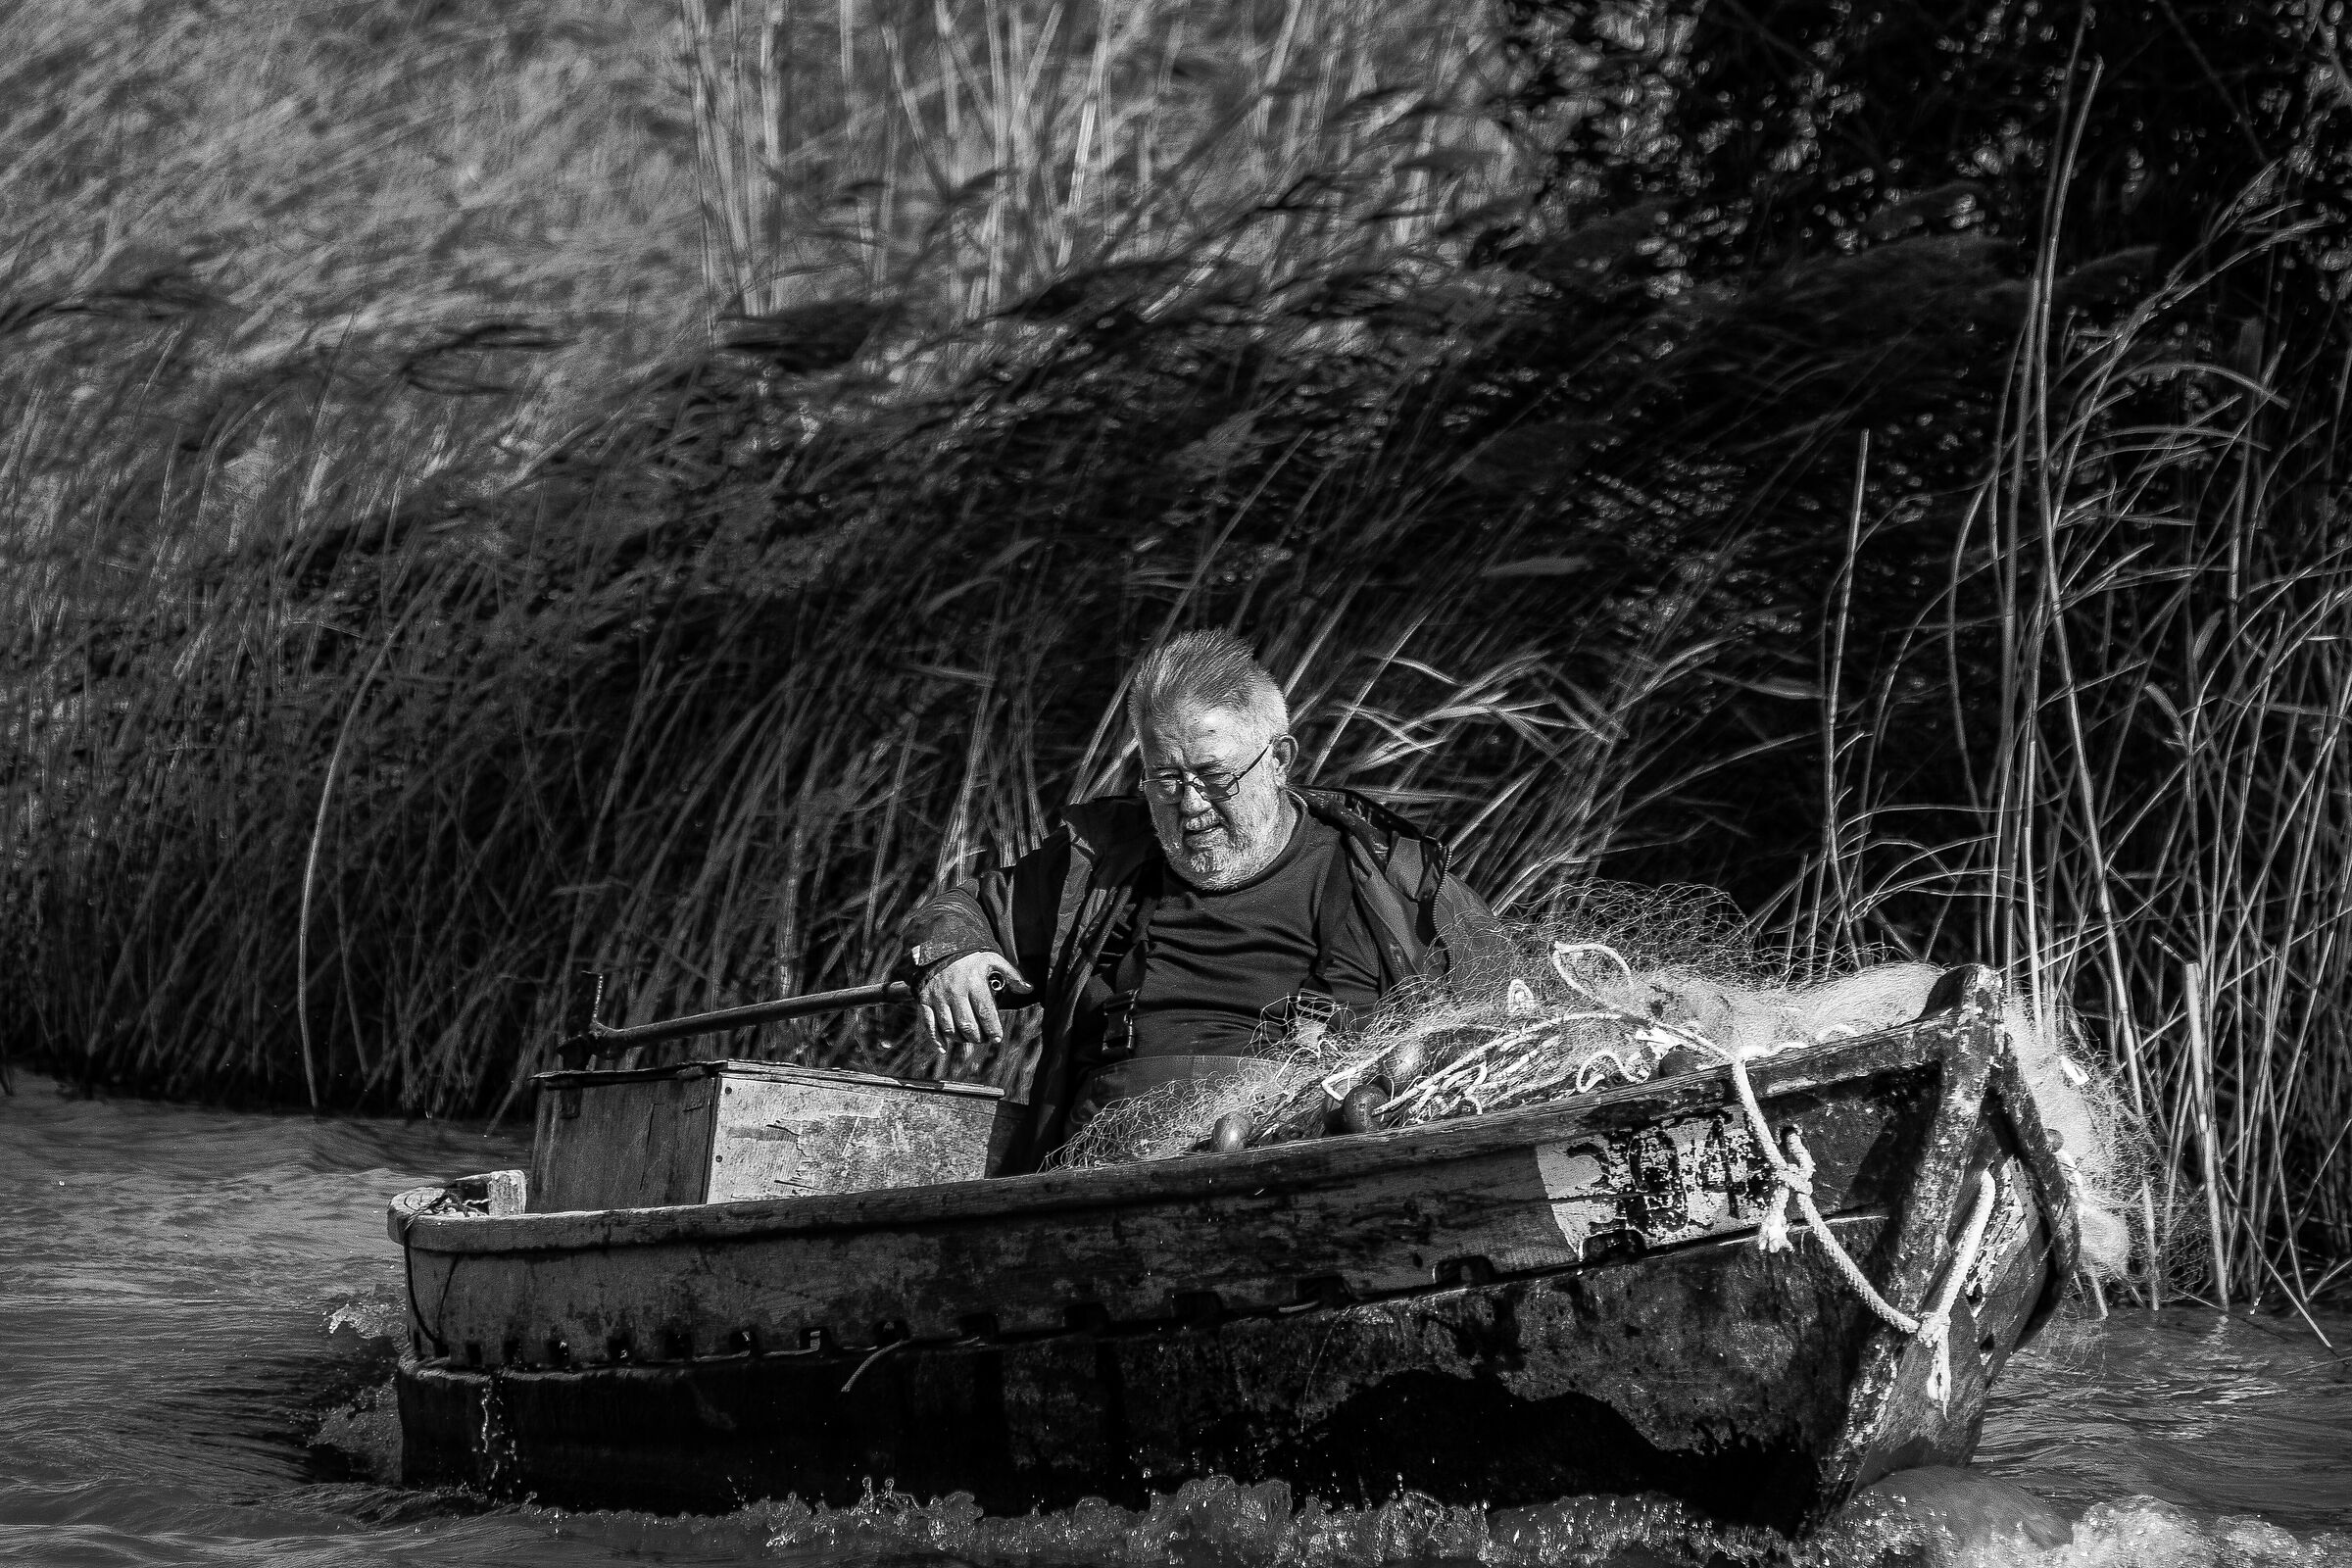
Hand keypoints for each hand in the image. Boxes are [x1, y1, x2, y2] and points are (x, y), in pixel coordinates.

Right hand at [917, 951, 1031, 1058]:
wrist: (940, 946)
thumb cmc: (972, 957)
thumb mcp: (993, 960)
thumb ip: (1012, 975)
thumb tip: (1029, 989)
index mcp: (974, 982)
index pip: (985, 1012)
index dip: (992, 1029)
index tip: (997, 1038)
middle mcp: (955, 990)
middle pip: (967, 1024)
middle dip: (978, 1037)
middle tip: (984, 1039)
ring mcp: (938, 996)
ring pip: (949, 1027)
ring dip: (961, 1038)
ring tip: (969, 1038)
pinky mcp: (925, 999)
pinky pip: (928, 1024)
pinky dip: (936, 1039)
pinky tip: (944, 1048)